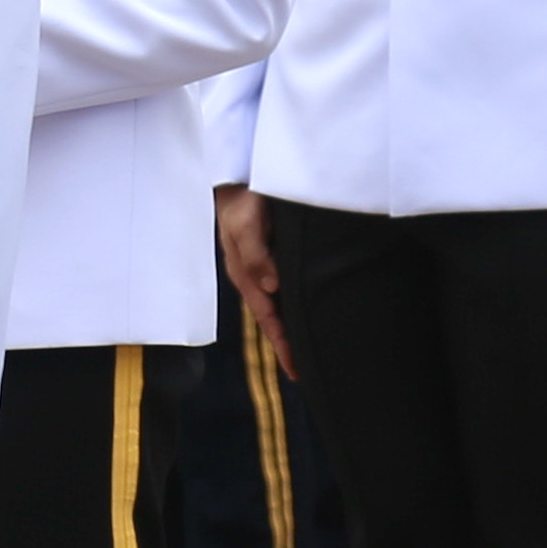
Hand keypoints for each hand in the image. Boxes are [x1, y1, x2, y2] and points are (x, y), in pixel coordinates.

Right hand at [216, 184, 292, 375]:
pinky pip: (282, 289)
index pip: (267, 318)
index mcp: (245, 275)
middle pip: (272, 319)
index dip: (282, 345)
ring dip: (290, 328)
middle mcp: (253, 277)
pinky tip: (303, 311)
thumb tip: (272, 288)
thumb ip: (257, 255)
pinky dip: (291, 306)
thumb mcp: (245, 224)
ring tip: (307, 350)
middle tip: (306, 373)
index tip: (297, 370)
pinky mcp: (271, 256)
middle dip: (286, 345)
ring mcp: (262, 267)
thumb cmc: (242, 198)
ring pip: (277, 306)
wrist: (239, 175)